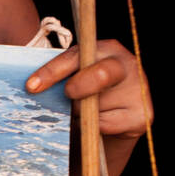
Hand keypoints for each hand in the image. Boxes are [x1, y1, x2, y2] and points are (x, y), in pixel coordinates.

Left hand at [24, 38, 151, 140]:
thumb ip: (62, 76)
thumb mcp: (74, 77)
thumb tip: (33, 87)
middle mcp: (126, 64)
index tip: (32, 86)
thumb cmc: (88, 93)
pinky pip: (107, 124)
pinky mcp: (142, 115)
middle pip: (100, 75)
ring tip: (83, 112)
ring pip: (98, 106)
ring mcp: (138, 89)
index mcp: (106, 48)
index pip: (76, 56)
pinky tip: (97, 123)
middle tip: (67, 97)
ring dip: (82, 113)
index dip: (52, 72)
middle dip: (77, 89)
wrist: (116, 118)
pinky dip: (95, 127)